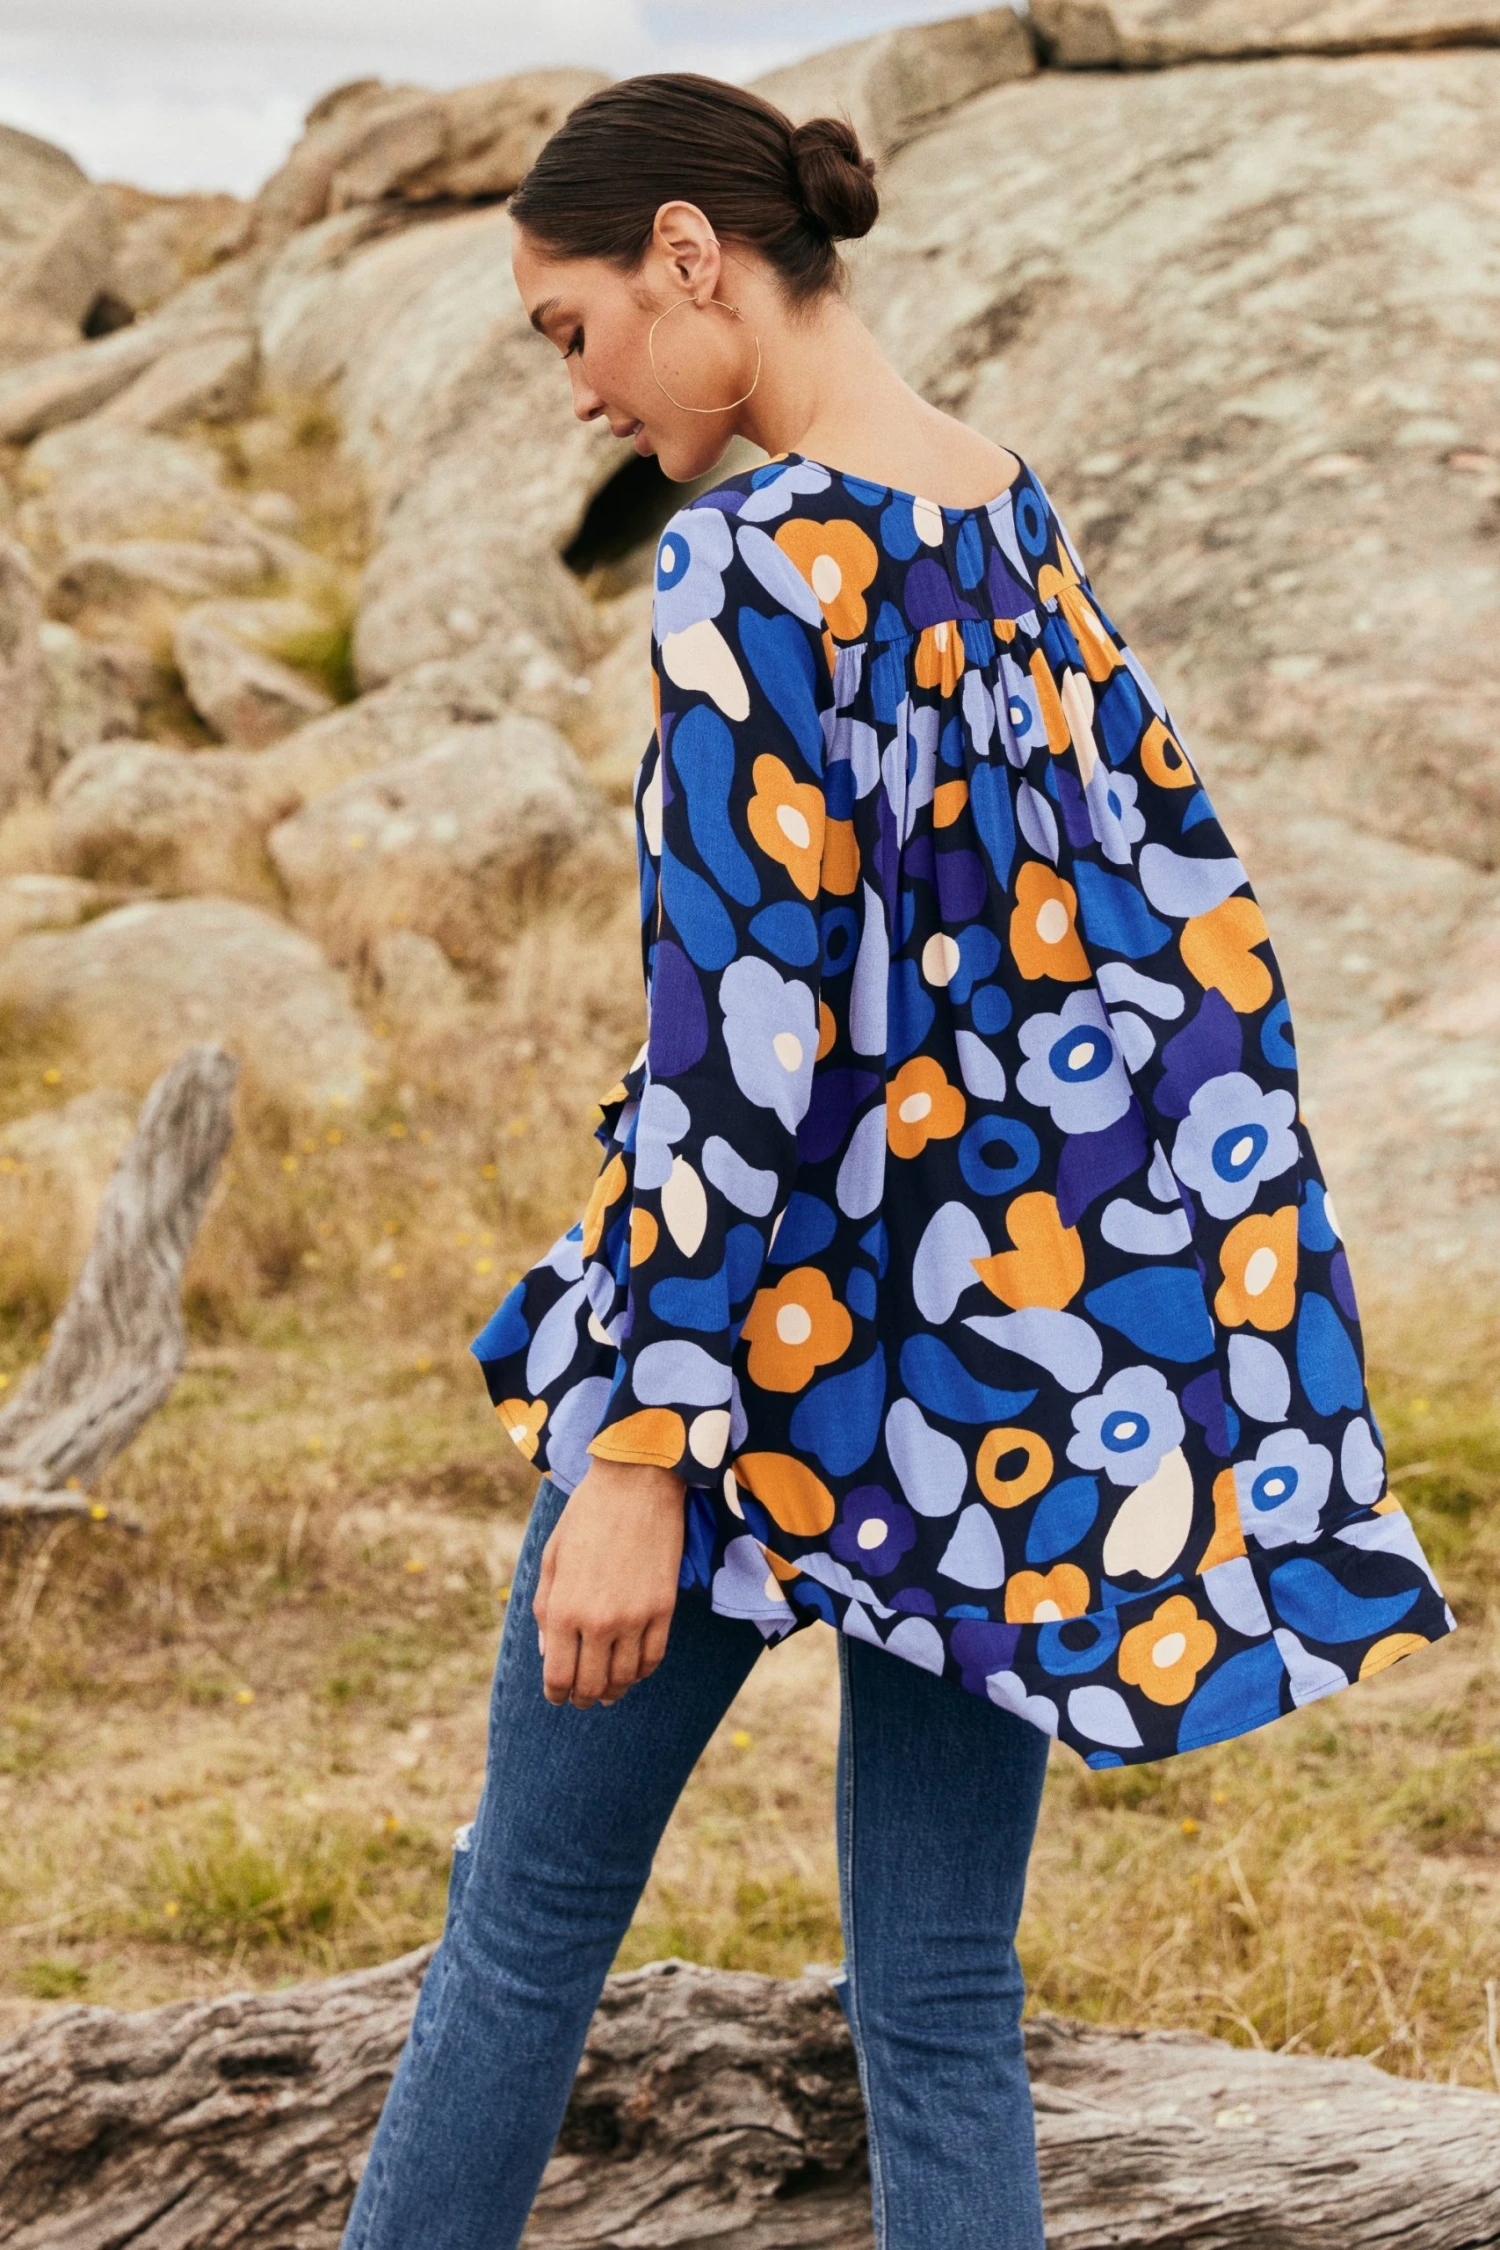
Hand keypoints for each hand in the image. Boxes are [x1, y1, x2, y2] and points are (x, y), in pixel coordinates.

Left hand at [532, 1459, 685, 1709]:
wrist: (636, 1483)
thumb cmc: (586, 1516)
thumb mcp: (552, 1558)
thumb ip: (546, 1609)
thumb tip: (548, 1653)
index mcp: (564, 1609)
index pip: (559, 1677)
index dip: (556, 1694)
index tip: (557, 1697)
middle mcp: (599, 1621)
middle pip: (591, 1685)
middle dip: (583, 1698)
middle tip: (582, 1700)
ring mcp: (635, 1617)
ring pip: (626, 1677)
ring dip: (614, 1690)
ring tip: (608, 1690)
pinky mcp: (664, 1608)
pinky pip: (654, 1657)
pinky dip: (642, 1671)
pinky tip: (634, 1670)